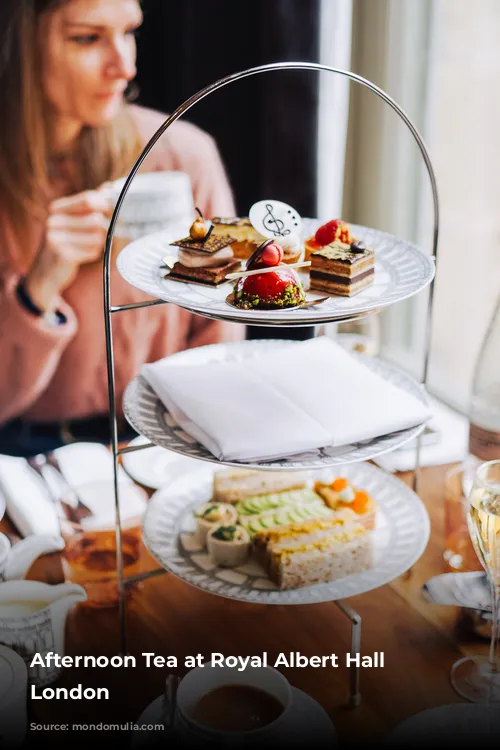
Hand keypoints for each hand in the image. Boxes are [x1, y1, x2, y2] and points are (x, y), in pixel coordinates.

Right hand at [25, 186, 112, 311]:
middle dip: (103, 228)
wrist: (44, 274)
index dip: (105, 205)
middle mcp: (53, 220)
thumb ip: (88, 205)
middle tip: (99, 234)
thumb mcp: (71, 221)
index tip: (111, 212)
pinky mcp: (63, 255)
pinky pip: (93, 251)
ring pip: (98, 236)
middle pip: (96, 218)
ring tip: (86, 246)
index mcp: (56, 209)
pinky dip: (92, 254)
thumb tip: (108, 187)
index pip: (88, 199)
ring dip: (98, 243)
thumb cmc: (64, 244)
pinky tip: (80, 256)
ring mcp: (56, 238)